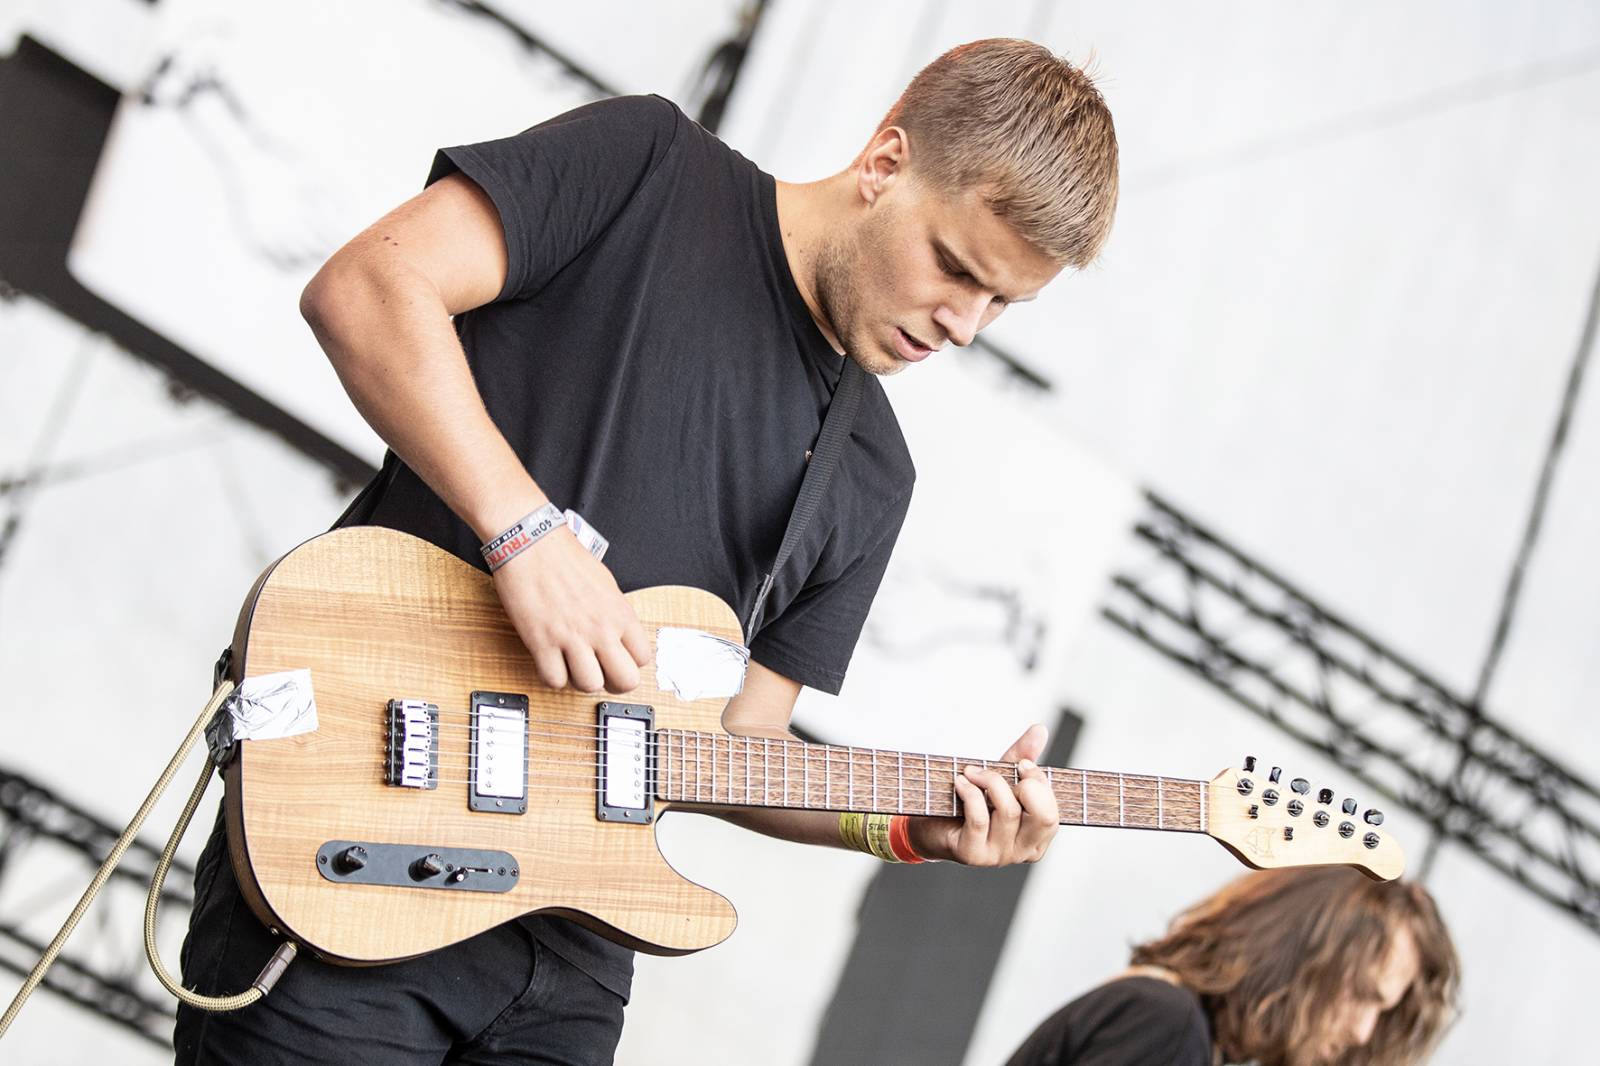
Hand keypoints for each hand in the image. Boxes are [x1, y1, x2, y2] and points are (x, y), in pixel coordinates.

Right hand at [491, 525, 650, 693]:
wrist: (530, 542)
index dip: (629, 663)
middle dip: (613, 682)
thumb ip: (614, 613)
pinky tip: (550, 661)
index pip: (643, 658)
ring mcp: (572, 637)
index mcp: (620, 613)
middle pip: (625, 681)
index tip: (617, 660)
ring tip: (572, 665)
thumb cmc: (564, 556)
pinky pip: (553, 680)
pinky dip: (551, 676)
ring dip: (579, 680)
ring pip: (589, 685)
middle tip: (600, 673)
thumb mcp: (605, 583)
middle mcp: (600, 628)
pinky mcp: (542, 642)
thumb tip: (617, 635)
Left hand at [908, 724, 1057, 865]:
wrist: (929, 825)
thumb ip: (1022, 756)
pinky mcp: (972, 854)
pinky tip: (960, 782)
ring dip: (989, 781)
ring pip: (1009, 811)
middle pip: (1043, 817)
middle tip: (1003, 772)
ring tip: (971, 772)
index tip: (1021, 764)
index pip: (1052, 811)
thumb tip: (1040, 730)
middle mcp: (1021, 851)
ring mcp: (998, 856)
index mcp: (1036, 837)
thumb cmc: (970, 802)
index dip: (1039, 782)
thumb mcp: (1000, 778)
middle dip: (1027, 785)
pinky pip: (979, 818)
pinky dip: (970, 792)